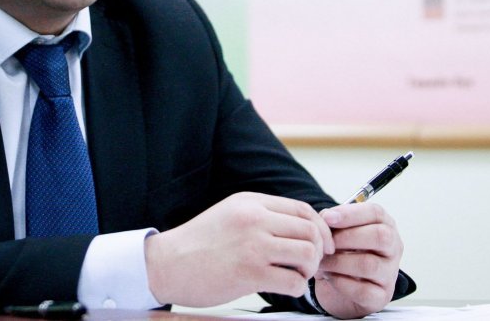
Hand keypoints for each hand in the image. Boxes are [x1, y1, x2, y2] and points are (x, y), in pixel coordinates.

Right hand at [144, 192, 332, 306]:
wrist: (167, 264)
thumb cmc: (198, 243)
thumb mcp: (230, 214)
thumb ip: (261, 215)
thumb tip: (299, 226)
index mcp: (251, 203)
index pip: (302, 210)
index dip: (320, 228)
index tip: (322, 243)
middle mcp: (254, 220)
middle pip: (310, 231)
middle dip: (319, 250)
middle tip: (312, 264)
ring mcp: (253, 246)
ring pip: (307, 255)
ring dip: (308, 269)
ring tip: (297, 275)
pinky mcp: (250, 273)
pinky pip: (293, 281)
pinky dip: (296, 287)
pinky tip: (285, 287)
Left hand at [312, 203, 402, 318]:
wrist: (339, 287)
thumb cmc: (340, 253)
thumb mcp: (337, 233)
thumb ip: (332, 223)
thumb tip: (325, 219)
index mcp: (384, 225)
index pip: (376, 213)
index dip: (350, 214)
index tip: (327, 218)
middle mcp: (393, 248)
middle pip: (380, 236)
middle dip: (347, 237)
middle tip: (326, 243)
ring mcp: (389, 274)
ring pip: (369, 264)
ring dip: (339, 262)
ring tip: (322, 262)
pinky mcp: (381, 297)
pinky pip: (364, 290)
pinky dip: (341, 283)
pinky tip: (329, 277)